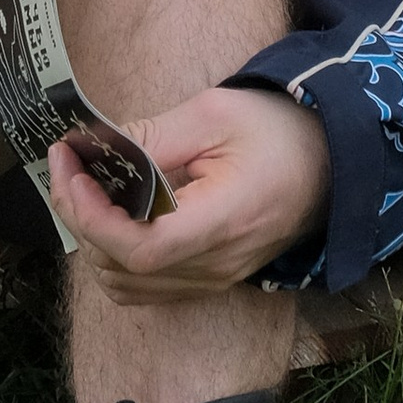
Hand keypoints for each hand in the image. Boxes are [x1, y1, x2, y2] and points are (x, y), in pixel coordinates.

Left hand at [51, 85, 328, 300]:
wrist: (332, 159)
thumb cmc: (279, 130)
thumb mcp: (215, 114)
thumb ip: (152, 137)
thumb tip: (93, 150)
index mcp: (224, 219)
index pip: (140, 247)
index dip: (91, 214)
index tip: (70, 165)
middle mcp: (217, 264)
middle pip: (123, 269)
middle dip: (81, 216)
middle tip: (69, 163)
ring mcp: (214, 279)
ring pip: (126, 286)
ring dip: (94, 239)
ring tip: (88, 187)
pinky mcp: (211, 280)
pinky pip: (146, 288)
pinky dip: (116, 257)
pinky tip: (116, 213)